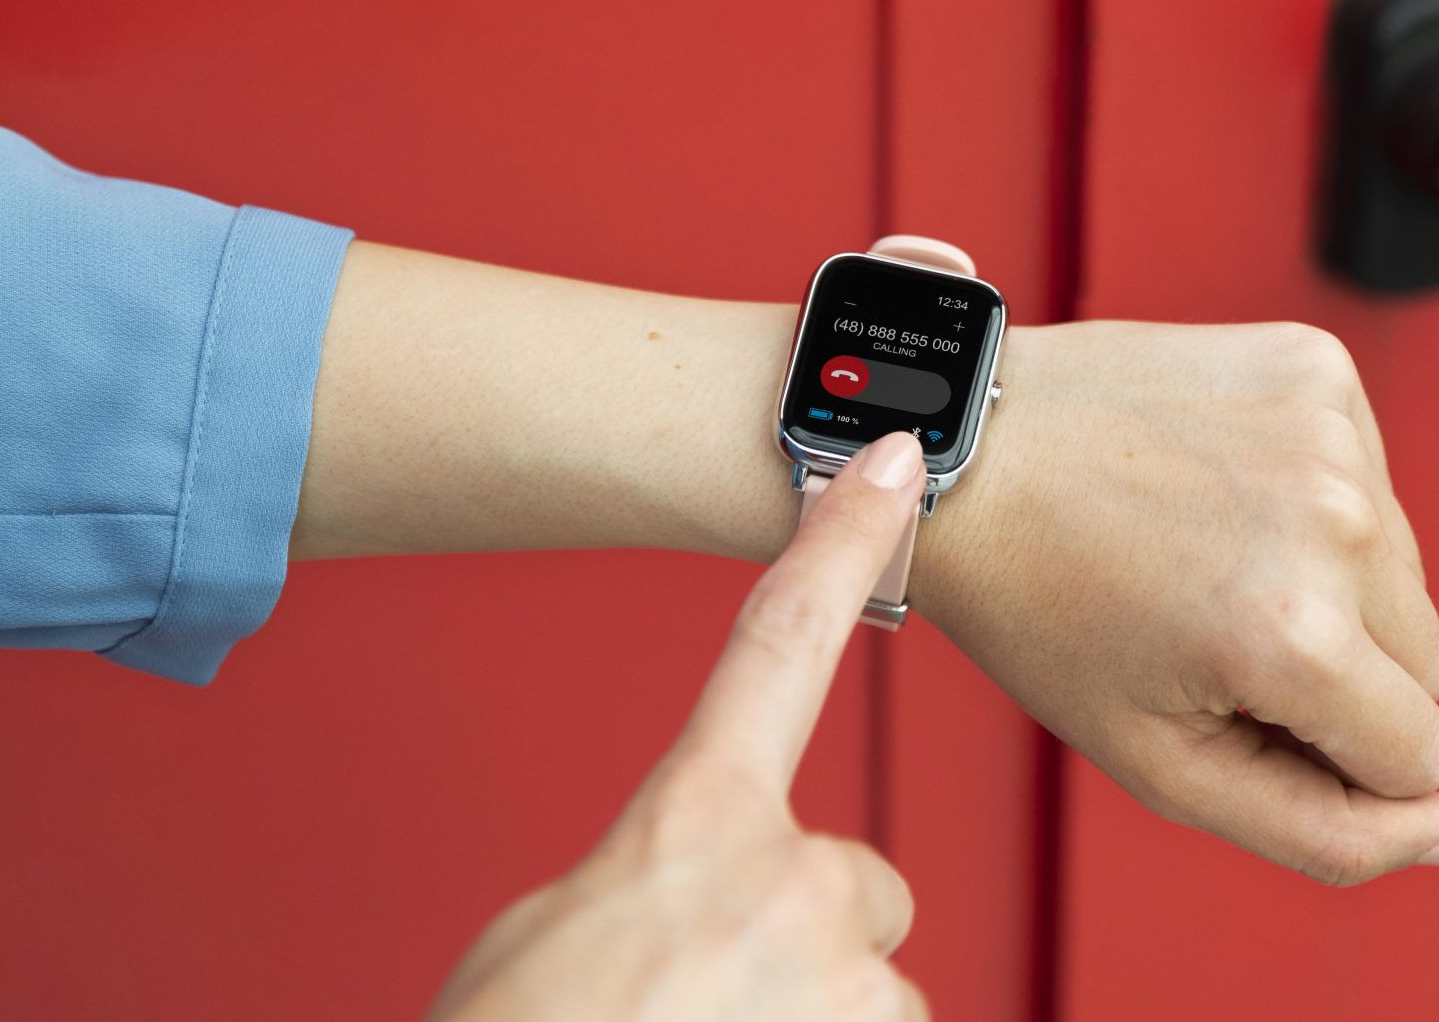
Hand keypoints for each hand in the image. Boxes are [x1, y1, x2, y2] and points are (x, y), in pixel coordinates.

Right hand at [427, 433, 933, 1021]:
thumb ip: (654, 876)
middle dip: (804, 942)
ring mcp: (848, 983)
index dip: (841, 544)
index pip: (778, 643)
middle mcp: (788, 882)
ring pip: (869, 995)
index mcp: (689, 822)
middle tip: (706, 1000)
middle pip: (855, 886)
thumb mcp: (552, 934)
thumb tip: (705, 892)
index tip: (886, 469)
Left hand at [923, 321, 1438, 884]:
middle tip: (1204, 629)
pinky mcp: (1318, 368)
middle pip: (1427, 664)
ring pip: (1405, 573)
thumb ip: (1335, 834)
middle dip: (1336, 670)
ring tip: (1201, 553)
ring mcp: (1332, 431)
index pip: (1422, 754)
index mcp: (1296, 637)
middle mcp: (1334, 523)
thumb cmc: (1044, 614)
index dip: (1326, 750)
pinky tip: (1215, 486)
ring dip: (1328, 582)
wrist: (965, 453)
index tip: (1228, 699)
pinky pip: (1373, 481)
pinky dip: (1310, 498)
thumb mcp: (1169, 768)